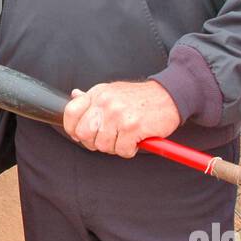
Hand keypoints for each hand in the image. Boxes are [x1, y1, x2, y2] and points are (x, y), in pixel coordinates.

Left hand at [62, 81, 181, 158]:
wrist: (170, 95)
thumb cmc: (141, 97)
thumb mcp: (113, 91)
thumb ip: (93, 97)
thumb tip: (74, 96)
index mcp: (98, 93)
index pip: (70, 112)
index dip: (73, 129)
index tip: (82, 135)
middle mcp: (106, 102)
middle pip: (84, 133)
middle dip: (95, 142)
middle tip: (109, 139)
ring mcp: (119, 115)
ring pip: (103, 145)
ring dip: (115, 147)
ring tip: (126, 137)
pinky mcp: (133, 127)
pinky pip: (122, 150)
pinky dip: (130, 150)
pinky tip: (136, 139)